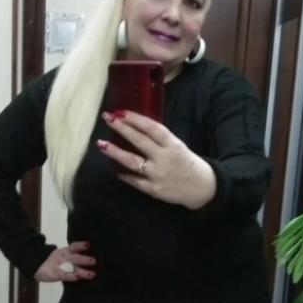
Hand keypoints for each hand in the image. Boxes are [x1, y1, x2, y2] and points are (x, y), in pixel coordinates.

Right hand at [34, 242, 96, 282]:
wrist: (35, 265)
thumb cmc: (54, 261)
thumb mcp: (63, 256)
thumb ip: (75, 257)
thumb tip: (90, 258)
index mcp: (66, 251)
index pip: (74, 246)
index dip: (81, 245)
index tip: (89, 244)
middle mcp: (63, 257)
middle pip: (74, 257)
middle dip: (84, 259)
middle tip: (94, 261)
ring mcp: (58, 265)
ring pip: (71, 267)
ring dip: (82, 271)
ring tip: (92, 274)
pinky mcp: (54, 274)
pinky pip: (63, 275)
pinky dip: (70, 276)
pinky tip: (77, 277)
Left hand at [97, 111, 216, 209]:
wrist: (202, 189)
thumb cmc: (187, 163)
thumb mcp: (178, 146)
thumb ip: (160, 140)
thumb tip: (135, 127)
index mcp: (173, 145)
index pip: (152, 128)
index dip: (136, 119)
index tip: (122, 112)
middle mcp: (164, 159)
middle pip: (140, 141)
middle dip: (122, 129)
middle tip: (108, 118)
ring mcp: (157, 175)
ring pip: (132, 161)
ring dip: (115, 152)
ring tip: (101, 144)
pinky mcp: (153, 189)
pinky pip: (133, 180)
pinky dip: (122, 173)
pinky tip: (113, 166)